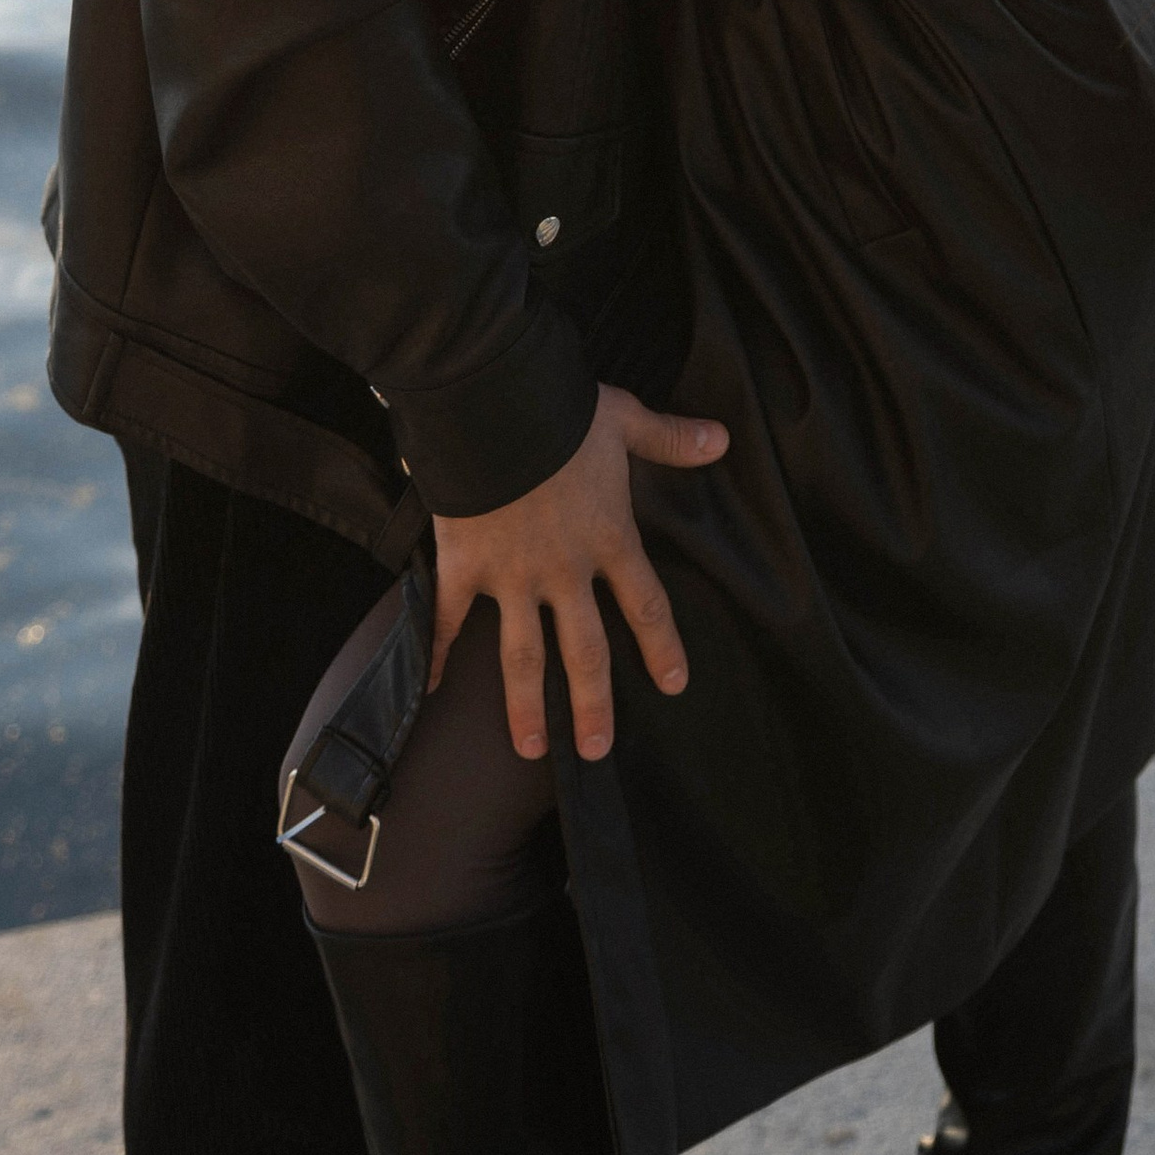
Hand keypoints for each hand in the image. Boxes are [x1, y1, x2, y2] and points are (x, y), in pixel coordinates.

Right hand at [430, 382, 727, 762]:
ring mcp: (513, 575)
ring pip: (524, 655)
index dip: (661, 646)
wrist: (496, 404)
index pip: (646, 604)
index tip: (673, 685)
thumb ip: (671, 438)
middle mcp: (565, 570)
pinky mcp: (465, 565)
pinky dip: (437, 653)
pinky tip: (432, 688)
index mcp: (609, 538)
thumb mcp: (625, 420)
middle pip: (586, 651)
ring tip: (532, 748)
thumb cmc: (563, 410)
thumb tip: (722, 439)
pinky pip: (450, 618)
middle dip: (593, 705)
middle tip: (596, 750)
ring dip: (527, 704)